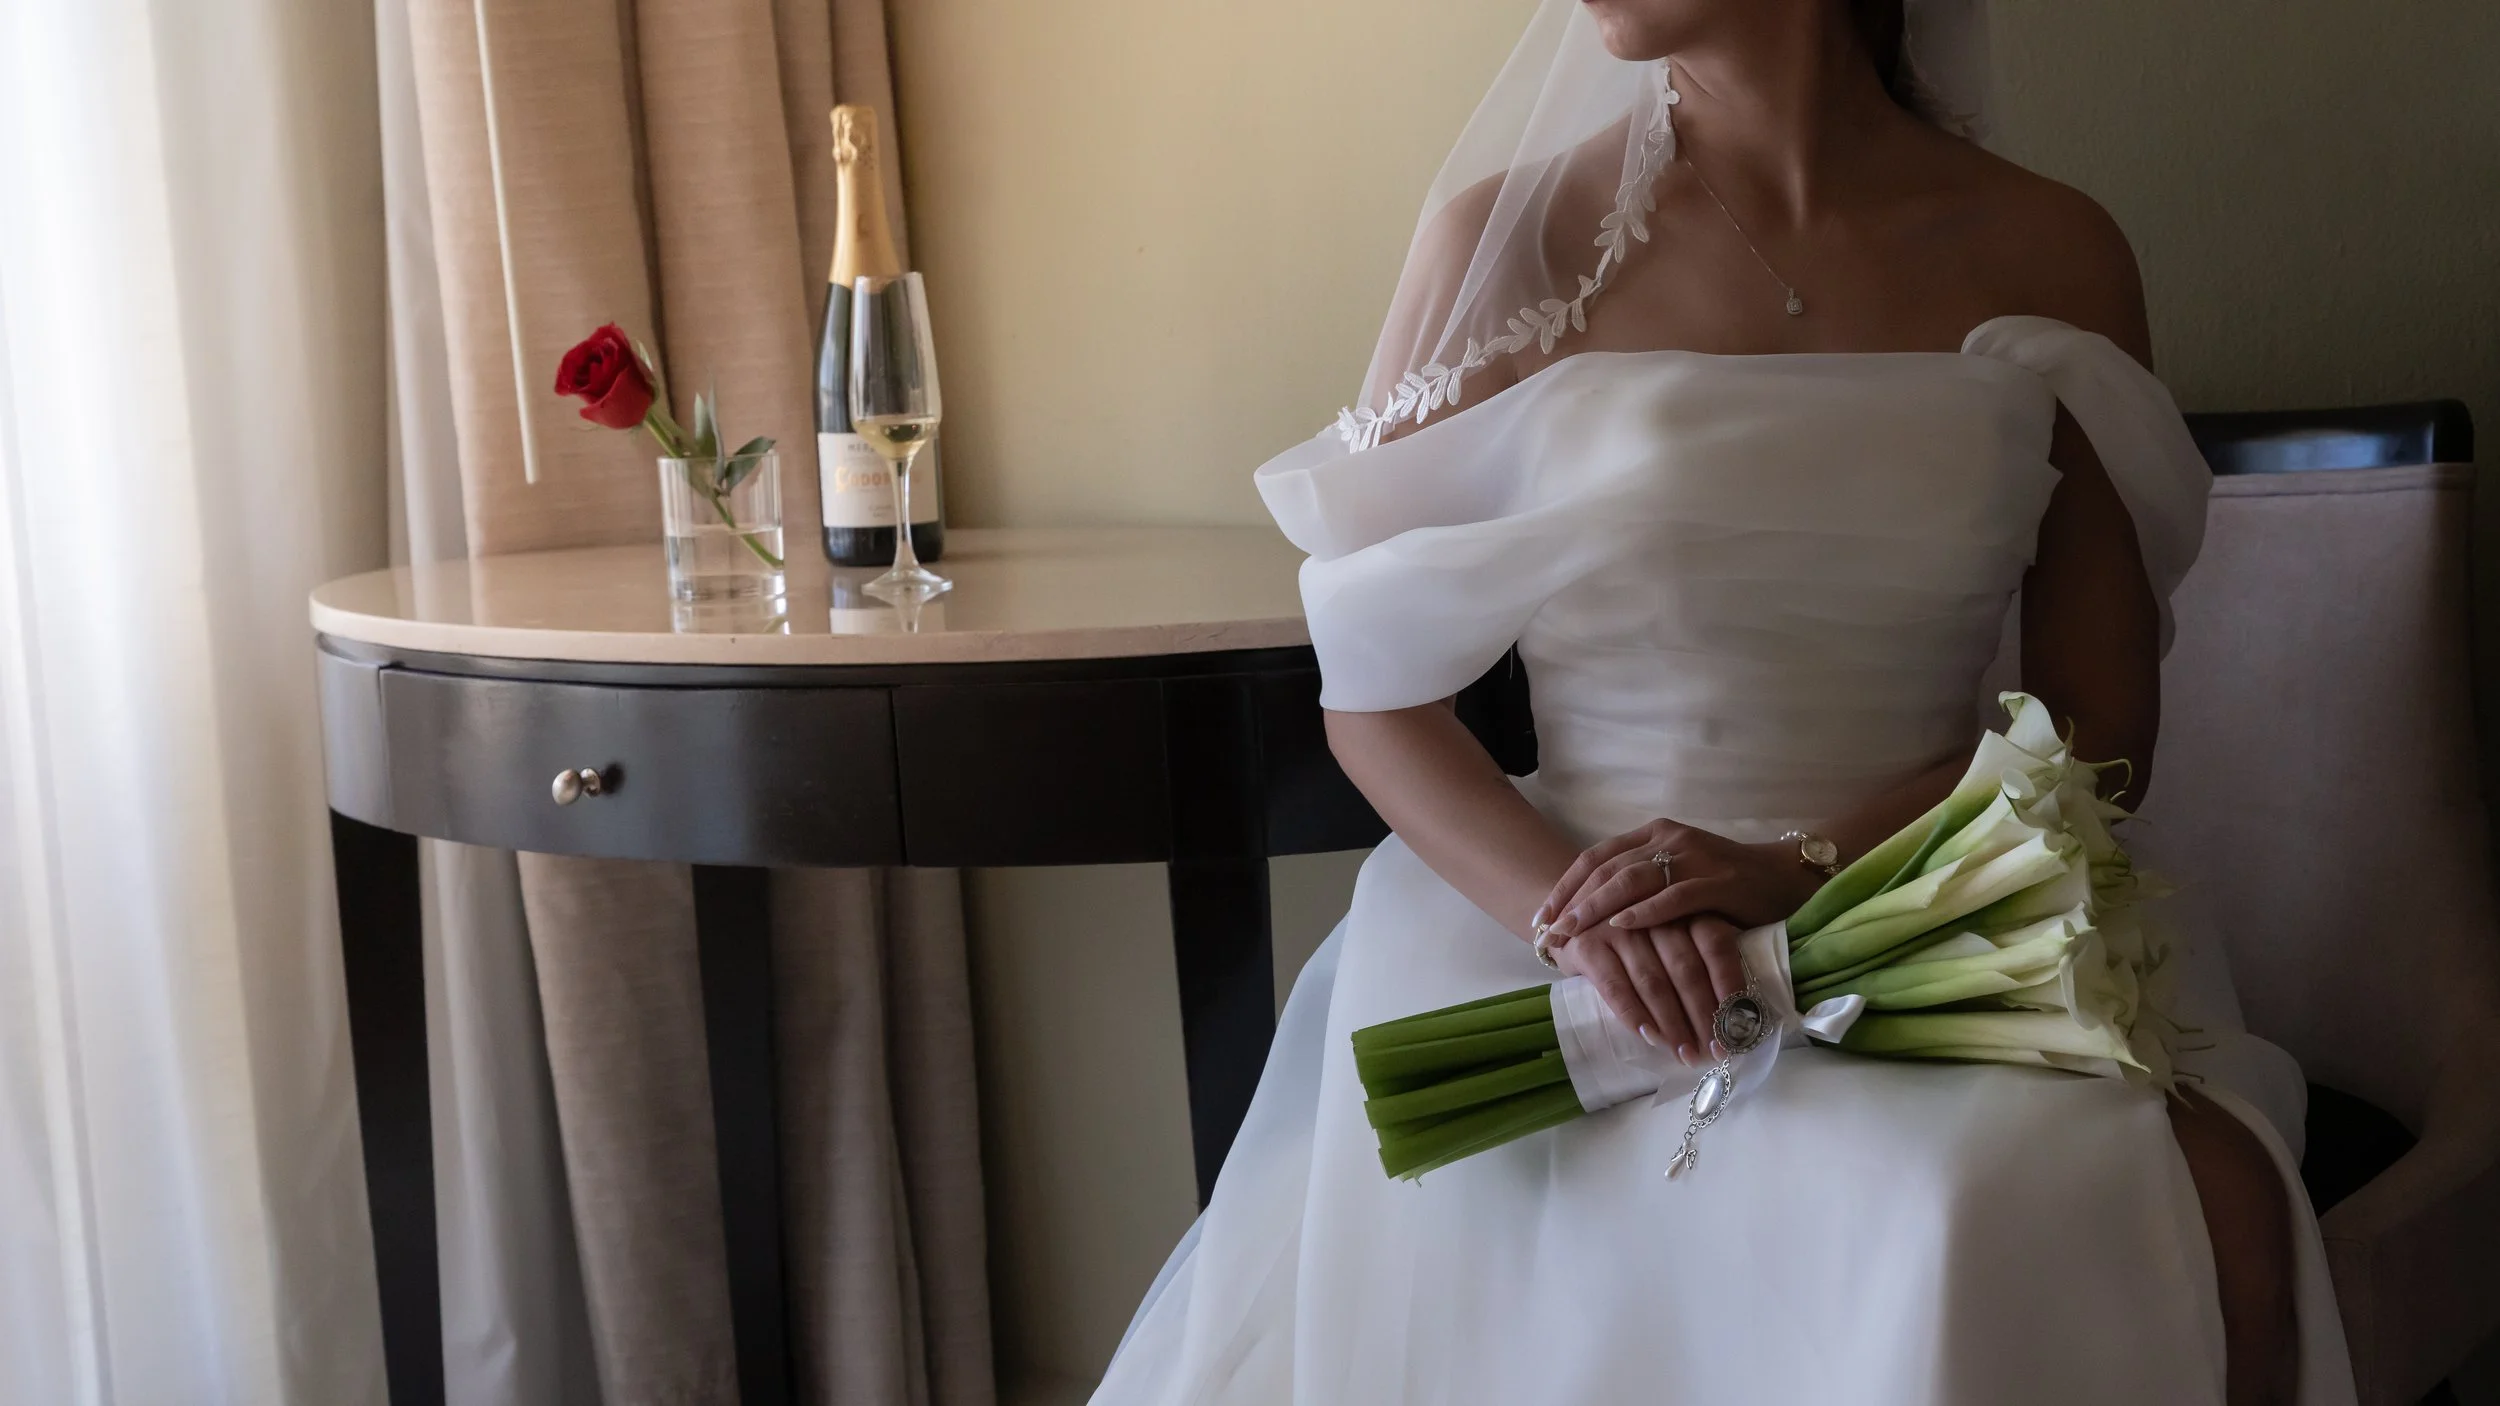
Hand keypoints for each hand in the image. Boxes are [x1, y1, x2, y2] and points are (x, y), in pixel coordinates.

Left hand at [1536, 819, 1824, 943]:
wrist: (1784, 880)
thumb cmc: (1724, 886)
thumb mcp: (1675, 875)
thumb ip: (1639, 883)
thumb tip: (1590, 915)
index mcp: (1653, 833)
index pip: (1597, 857)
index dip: (1566, 886)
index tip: (1541, 916)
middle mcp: (1669, 838)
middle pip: (1608, 868)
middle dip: (1574, 901)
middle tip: (1549, 931)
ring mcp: (1694, 857)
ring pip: (1634, 879)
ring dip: (1599, 907)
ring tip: (1573, 931)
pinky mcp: (1718, 881)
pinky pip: (1674, 896)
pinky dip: (1645, 911)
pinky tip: (1622, 927)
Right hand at [1551, 914, 1748, 1065]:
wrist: (1572, 915)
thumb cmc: (1635, 933)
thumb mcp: (1671, 931)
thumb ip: (1699, 954)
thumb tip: (1740, 1010)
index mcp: (1682, 905)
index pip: (1715, 943)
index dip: (1730, 985)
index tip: (1740, 1024)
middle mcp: (1652, 912)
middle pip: (1687, 968)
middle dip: (1704, 1015)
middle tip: (1716, 1051)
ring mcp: (1616, 926)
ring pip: (1653, 981)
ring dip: (1673, 1024)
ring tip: (1687, 1054)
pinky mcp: (1586, 944)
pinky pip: (1615, 987)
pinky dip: (1634, 1015)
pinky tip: (1649, 1037)